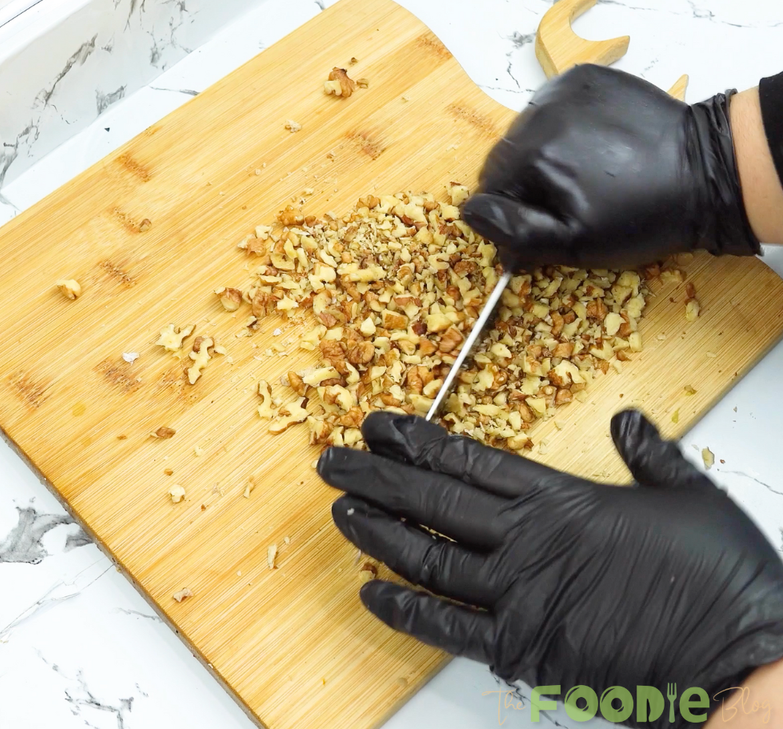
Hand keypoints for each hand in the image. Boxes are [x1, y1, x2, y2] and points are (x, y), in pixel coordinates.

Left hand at [317, 410, 782, 725]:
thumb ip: (649, 452)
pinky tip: (370, 592)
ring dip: (376, 532)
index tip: (375, 425)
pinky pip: (444, 626)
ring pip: (426, 556)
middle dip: (375, 475)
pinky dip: (403, 609)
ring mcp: (519, 596)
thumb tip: (627, 420)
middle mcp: (529, 542)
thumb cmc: (722, 578)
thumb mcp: (690, 493)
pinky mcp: (522, 648)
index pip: (468, 460)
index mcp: (563, 500)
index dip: (414, 440)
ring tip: (340, 512)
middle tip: (332, 461)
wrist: (744, 653)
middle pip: (431, 499)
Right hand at [462, 64, 758, 269]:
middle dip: (528, 179)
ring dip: (545, 152)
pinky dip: (565, 125)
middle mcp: (536, 114)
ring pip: (528, 130)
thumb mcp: (574, 243)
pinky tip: (595, 144)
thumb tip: (468, 212)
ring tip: (587, 169)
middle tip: (572, 197)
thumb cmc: (641, 215)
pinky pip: (553, 105)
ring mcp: (562, 90)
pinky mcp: (586, 77)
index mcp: (528, 155)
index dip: (513, 212)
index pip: (488, 187)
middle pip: (507, 155)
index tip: (548, 221)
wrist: (708, 171)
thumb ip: (513, 231)